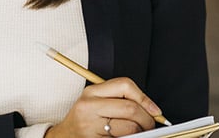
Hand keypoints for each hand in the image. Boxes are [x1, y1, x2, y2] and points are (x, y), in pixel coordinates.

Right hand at [44, 78, 160, 136]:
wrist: (64, 137)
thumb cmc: (84, 120)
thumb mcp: (95, 102)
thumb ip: (119, 99)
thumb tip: (151, 108)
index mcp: (91, 92)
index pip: (125, 85)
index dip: (144, 98)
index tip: (154, 110)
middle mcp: (89, 107)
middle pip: (130, 108)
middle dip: (147, 119)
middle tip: (150, 125)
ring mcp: (91, 126)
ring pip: (130, 127)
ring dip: (140, 132)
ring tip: (138, 132)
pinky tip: (127, 137)